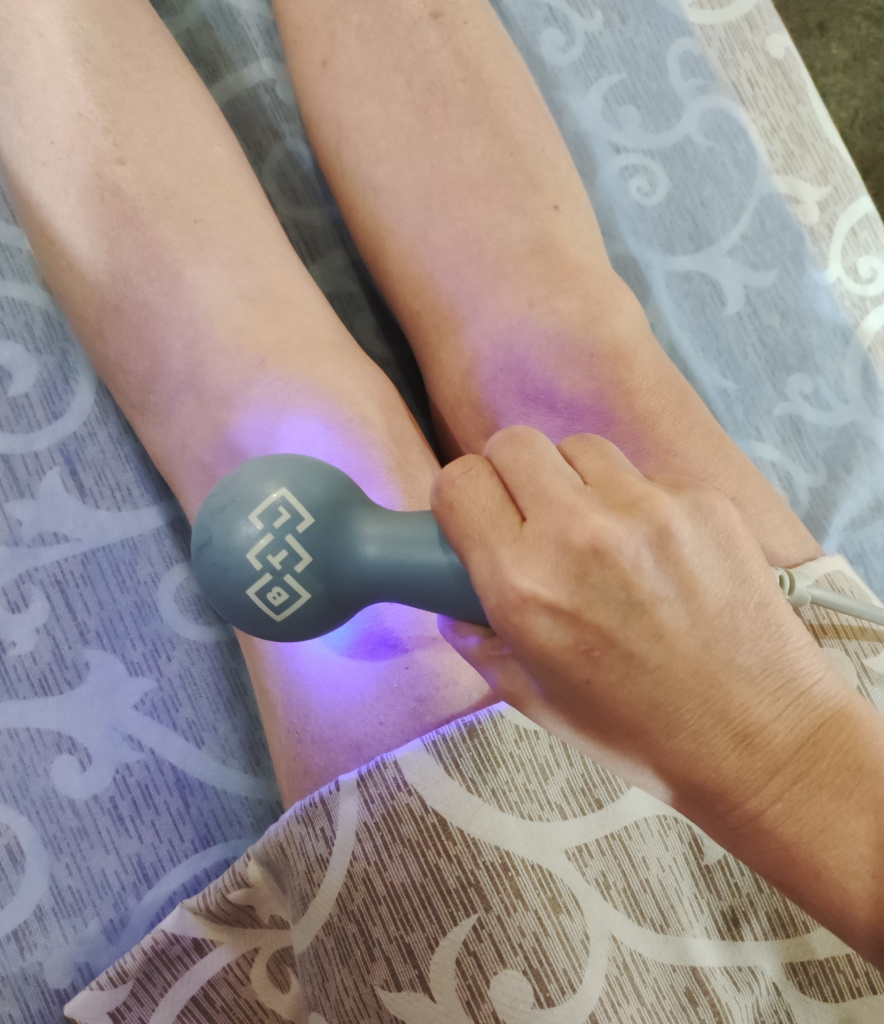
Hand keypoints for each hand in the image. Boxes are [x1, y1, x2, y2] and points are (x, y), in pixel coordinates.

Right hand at [430, 425, 842, 816]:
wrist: (758, 737)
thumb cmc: (636, 731)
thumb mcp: (533, 700)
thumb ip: (479, 643)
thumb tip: (453, 608)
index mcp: (523, 585)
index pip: (460, 483)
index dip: (462, 499)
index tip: (477, 519)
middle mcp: (578, 532)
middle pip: (514, 444)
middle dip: (511, 475)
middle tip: (532, 517)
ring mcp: (647, 509)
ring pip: (581, 449)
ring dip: (575, 482)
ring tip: (599, 533)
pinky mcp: (702, 501)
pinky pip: (645, 475)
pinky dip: (638, 503)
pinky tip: (658, 553)